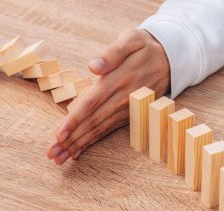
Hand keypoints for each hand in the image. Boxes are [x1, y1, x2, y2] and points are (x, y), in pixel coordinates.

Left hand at [46, 29, 169, 164]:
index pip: (92, 103)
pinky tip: (79, 150)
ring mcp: (126, 109)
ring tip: (60, 158)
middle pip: (93, 122)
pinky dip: (92, 141)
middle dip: (72, 139)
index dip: (75, 120)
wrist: (170, 59)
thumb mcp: (131, 40)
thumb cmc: (145, 47)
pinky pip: (108, 130)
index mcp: (118, 80)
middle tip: (53, 154)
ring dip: (79, 144)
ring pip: (99, 130)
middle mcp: (121, 98)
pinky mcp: (128, 114)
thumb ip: (112, 53)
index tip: (59, 134)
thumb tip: (93, 67)